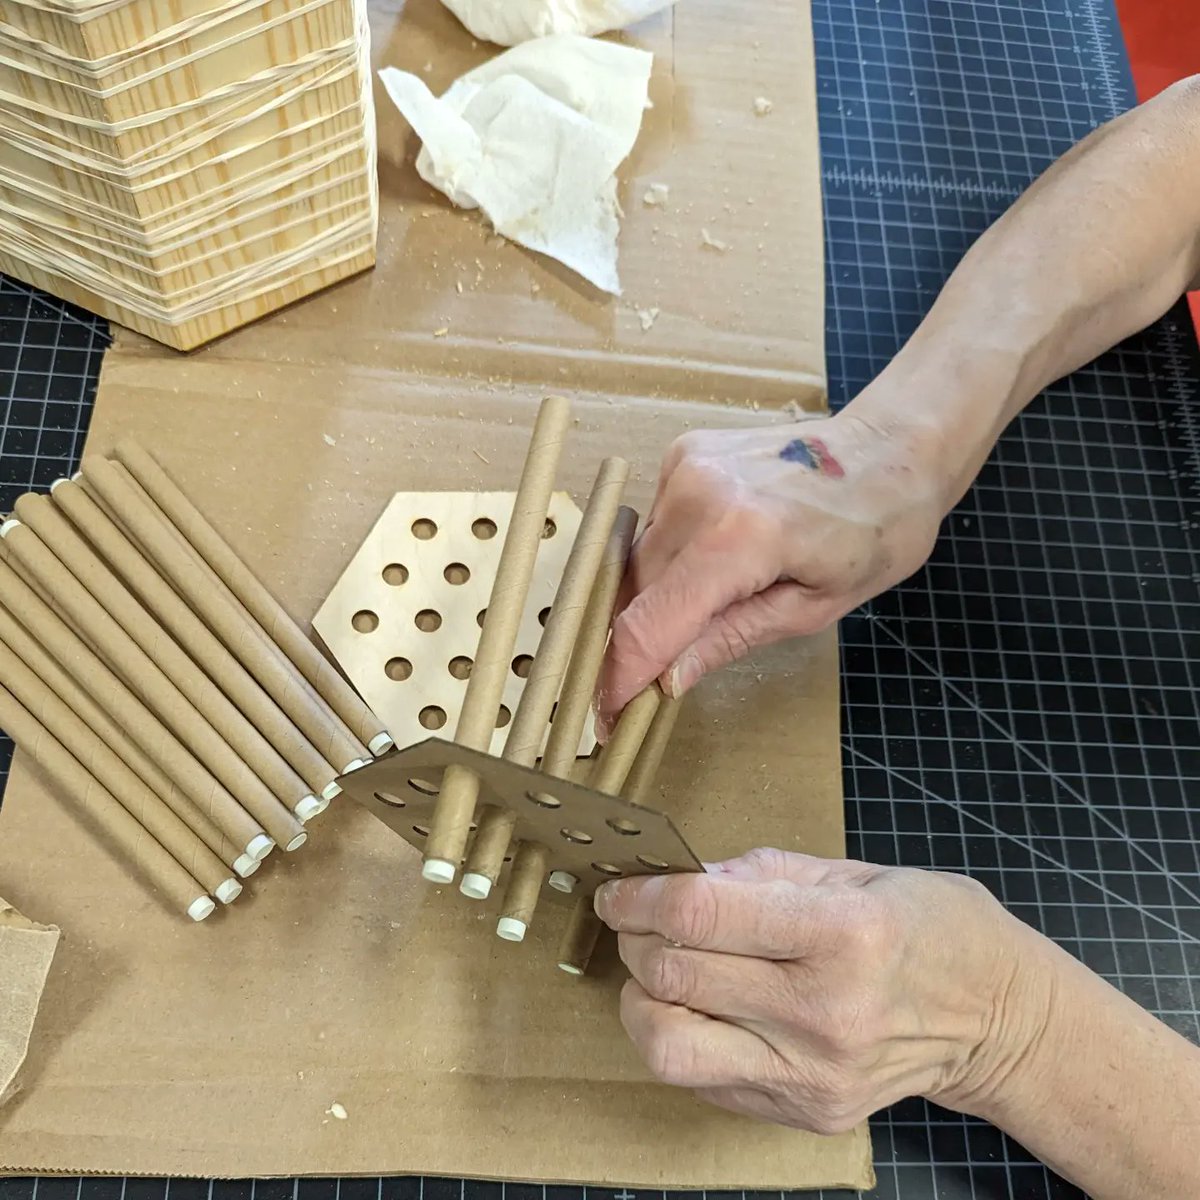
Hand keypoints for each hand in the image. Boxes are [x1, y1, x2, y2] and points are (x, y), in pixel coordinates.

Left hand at [594, 849, 1056, 1132]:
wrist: (997, 1017)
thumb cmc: (927, 926)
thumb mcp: (850, 872)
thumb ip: (755, 874)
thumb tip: (676, 878)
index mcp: (842, 934)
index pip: (700, 915)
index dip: (641, 895)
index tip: (620, 885)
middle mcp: (824, 1012)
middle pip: (675, 976)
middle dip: (635, 936)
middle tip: (638, 917)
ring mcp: (813, 1074)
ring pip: (670, 1046)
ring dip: (643, 999)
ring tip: (662, 971)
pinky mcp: (804, 1113)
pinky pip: (704, 1078)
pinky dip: (685, 1034)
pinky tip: (707, 1005)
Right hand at [596, 411, 947, 732]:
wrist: (890, 448)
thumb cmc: (874, 532)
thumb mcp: (812, 608)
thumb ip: (730, 639)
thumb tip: (666, 680)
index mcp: (742, 535)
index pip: (652, 620)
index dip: (622, 675)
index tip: (607, 715)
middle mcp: (699, 491)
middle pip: (637, 590)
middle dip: (639, 640)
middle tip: (651, 685)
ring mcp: (685, 466)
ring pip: (638, 558)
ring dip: (653, 597)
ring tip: (700, 613)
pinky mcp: (681, 454)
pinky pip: (655, 526)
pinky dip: (669, 558)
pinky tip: (711, 561)